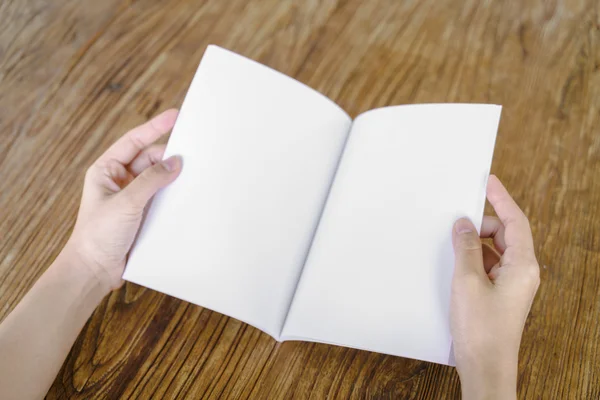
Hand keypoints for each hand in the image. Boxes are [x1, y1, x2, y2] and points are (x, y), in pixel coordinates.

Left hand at [64, 109, 182, 292]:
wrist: (94, 270)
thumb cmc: (98, 235)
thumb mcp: (126, 202)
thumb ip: (151, 180)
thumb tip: (175, 162)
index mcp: (107, 170)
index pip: (134, 141)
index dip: (154, 127)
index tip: (175, 116)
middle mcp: (120, 181)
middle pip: (150, 159)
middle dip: (168, 156)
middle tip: (192, 152)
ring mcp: (133, 198)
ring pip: (158, 179)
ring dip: (172, 176)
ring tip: (193, 172)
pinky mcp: (143, 214)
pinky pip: (162, 197)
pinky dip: (174, 194)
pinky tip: (186, 194)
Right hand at [450, 175, 539, 399]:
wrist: (485, 365)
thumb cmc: (481, 328)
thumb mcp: (467, 280)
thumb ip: (466, 248)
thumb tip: (462, 224)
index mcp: (523, 266)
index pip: (515, 221)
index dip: (502, 198)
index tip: (489, 181)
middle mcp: (522, 273)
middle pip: (505, 234)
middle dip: (481, 224)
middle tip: (457, 220)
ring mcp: (512, 285)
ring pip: (495, 250)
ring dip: (475, 243)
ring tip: (452, 244)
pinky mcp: (500, 295)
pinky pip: (489, 266)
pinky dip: (474, 259)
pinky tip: (456, 262)